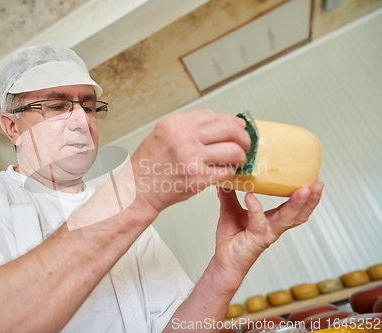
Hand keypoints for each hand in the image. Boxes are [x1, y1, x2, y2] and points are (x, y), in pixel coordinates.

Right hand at [130, 110, 250, 214]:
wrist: (137, 190)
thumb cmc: (148, 166)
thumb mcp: (162, 136)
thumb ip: (187, 127)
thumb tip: (217, 123)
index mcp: (173, 124)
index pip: (212, 115)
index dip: (230, 121)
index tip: (236, 126)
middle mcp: (182, 138)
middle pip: (228, 129)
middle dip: (243, 136)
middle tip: (245, 143)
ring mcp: (191, 158)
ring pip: (233, 150)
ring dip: (241, 155)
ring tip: (238, 159)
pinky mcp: (197, 178)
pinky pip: (226, 171)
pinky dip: (231, 172)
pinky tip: (227, 172)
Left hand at [213, 182, 323, 273]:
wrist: (223, 261)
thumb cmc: (230, 238)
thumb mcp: (230, 209)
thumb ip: (229, 193)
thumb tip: (227, 176)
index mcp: (272, 220)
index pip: (294, 208)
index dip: (306, 196)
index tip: (312, 180)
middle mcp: (273, 227)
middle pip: (298, 214)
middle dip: (310, 200)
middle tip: (317, 185)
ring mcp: (266, 234)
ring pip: (286, 219)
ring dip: (296, 205)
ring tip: (303, 191)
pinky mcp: (255, 239)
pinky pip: (257, 222)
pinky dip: (255, 208)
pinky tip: (251, 197)